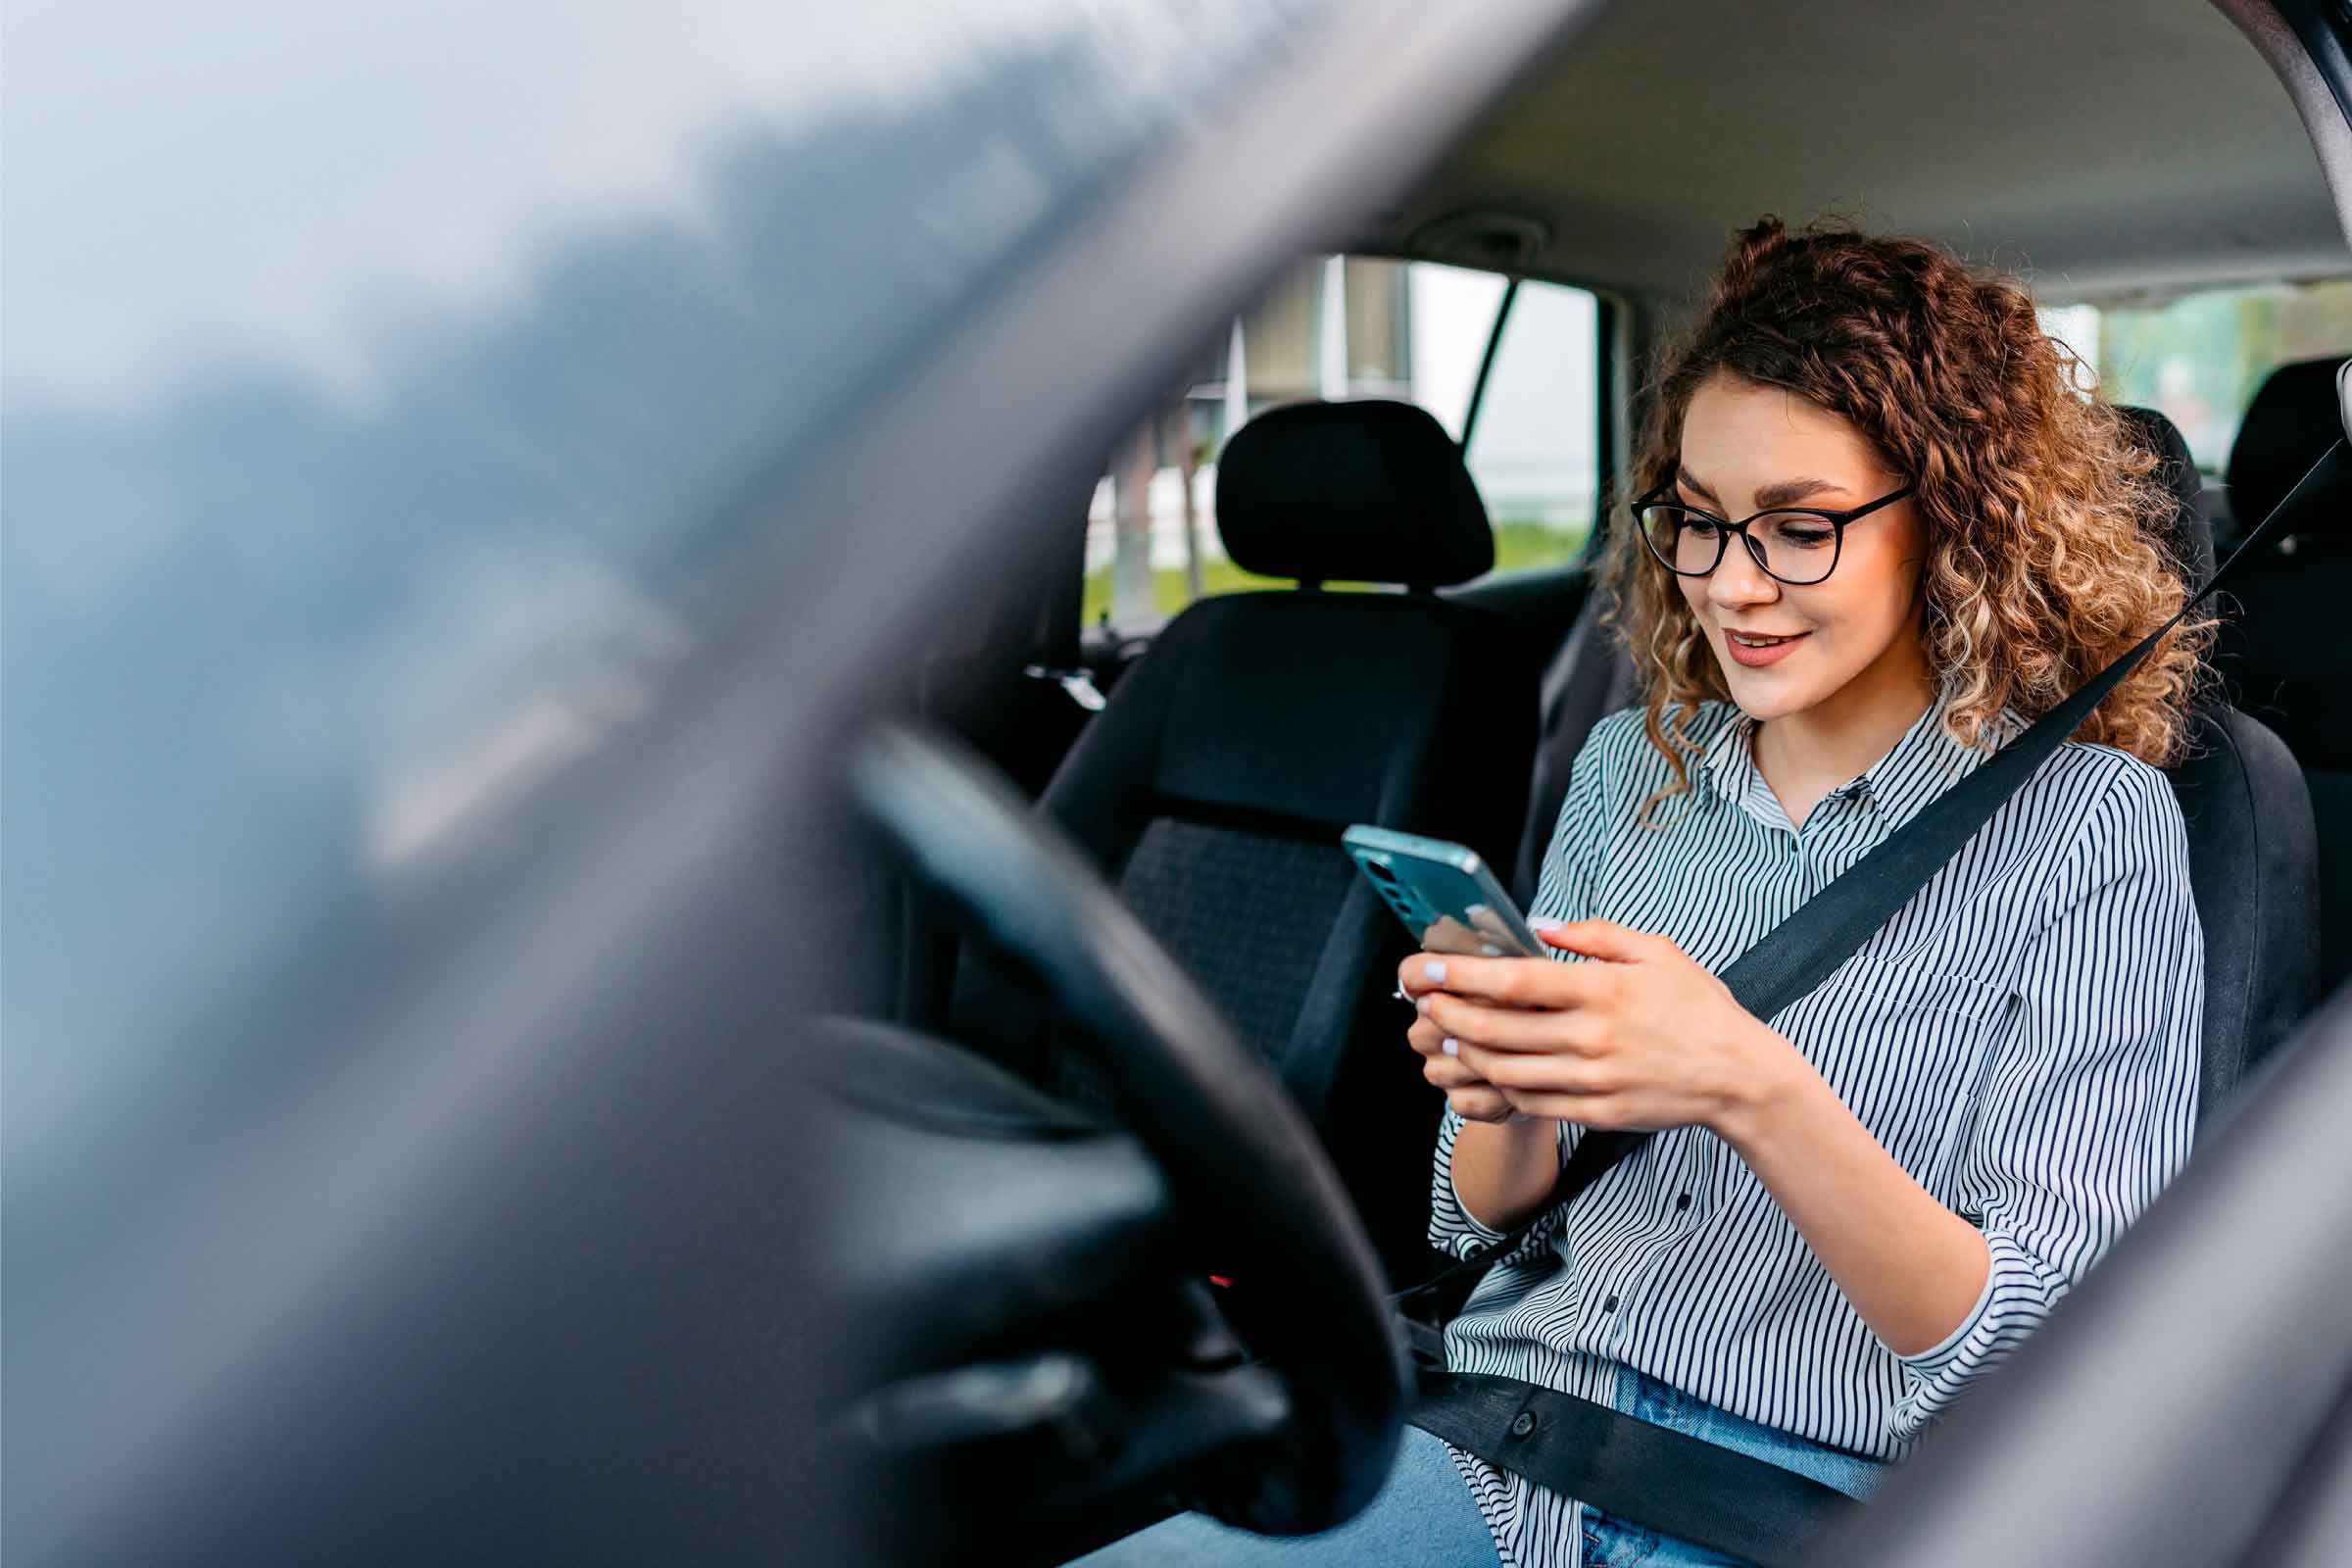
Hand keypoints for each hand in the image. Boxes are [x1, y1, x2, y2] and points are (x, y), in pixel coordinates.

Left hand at [1397, 919, 1794, 1134]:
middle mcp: (1593, 1036)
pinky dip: (1497, 1086)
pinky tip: (1482, 1069)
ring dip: (1463, 1054)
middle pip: (1497, 1028)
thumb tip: (1541, 925)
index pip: (1516, 980)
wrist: (1738, 1077)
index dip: (1462, 974)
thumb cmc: (1698, 1009)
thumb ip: (1595, 935)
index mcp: (1603, 989)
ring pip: (1505, 1070)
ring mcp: (1592, 1079)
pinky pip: (1530, 1102)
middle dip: (1447, 1016)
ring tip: (1439, 1038)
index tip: (1428, 968)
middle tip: (1421, 1004)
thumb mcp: (1657, 952)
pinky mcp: (1594, 1112)